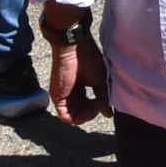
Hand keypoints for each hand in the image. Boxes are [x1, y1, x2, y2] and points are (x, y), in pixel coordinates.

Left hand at [40, 7, 108, 122]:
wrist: (73, 47)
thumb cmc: (87, 58)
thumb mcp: (100, 81)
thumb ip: (102, 98)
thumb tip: (108, 113)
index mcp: (80, 87)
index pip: (87, 105)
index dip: (96, 108)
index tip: (102, 102)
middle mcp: (71, 92)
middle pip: (80, 112)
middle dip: (91, 113)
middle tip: (98, 105)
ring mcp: (63, 95)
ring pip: (73, 116)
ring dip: (85, 116)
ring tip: (93, 106)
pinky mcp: (57, 97)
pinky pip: (65, 116)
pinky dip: (75, 118)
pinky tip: (84, 111)